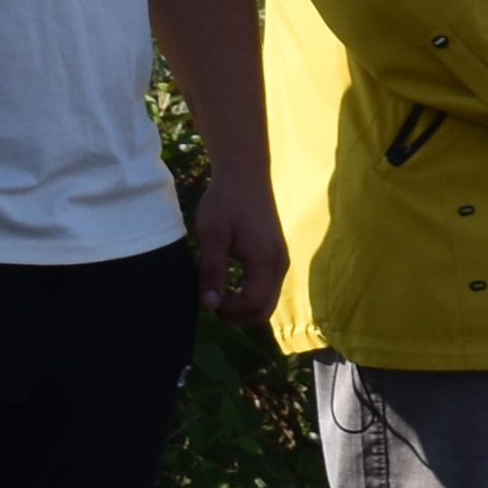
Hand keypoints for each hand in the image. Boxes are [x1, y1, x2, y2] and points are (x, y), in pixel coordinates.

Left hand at [186, 173, 284, 328]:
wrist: (245, 174)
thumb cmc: (225, 202)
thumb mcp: (212, 237)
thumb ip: (212, 272)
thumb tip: (209, 306)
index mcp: (266, 262)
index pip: (254, 306)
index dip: (228, 311)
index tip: (206, 295)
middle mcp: (280, 265)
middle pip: (264, 311)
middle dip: (236, 314)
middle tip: (211, 296)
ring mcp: (280, 261)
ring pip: (266, 302)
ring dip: (242, 304)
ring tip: (218, 288)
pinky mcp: (275, 257)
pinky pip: (266, 288)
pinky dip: (248, 294)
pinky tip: (229, 281)